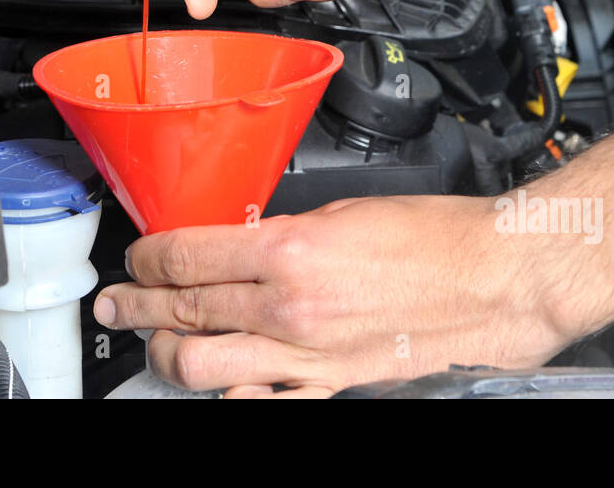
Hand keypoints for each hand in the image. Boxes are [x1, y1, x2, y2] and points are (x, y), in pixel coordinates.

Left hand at [92, 195, 578, 397]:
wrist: (497, 279)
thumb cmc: (436, 238)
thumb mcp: (345, 211)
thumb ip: (284, 232)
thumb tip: (241, 242)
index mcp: (289, 251)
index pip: (187, 256)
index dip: (148, 257)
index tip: (138, 257)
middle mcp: (289, 307)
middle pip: (184, 311)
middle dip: (137, 308)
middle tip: (115, 306)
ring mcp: (308, 354)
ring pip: (205, 368)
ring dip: (168, 357)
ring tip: (152, 349)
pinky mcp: (334, 384)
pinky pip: (266, 403)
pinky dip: (234, 397)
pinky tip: (221, 387)